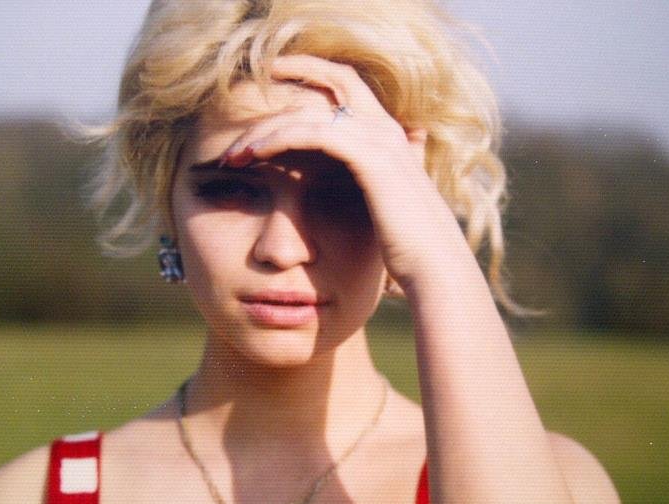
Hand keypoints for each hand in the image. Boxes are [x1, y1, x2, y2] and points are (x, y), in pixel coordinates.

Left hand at [221, 54, 467, 288]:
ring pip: (308, 114)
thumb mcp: (388, 206)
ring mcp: (380, 140)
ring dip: (264, 130)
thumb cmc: (409, 248)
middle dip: (280, 85)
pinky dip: (277, 141)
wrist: (435, 268)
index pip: (346, 81)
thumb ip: (375, 181)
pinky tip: (252, 156)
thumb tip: (363, 180)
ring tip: (233, 154)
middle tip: (237, 117)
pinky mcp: (369, 158)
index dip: (308, 70)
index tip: (267, 82)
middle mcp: (387, 128)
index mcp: (391, 133)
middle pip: (327, 80)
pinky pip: (312, 134)